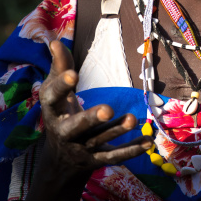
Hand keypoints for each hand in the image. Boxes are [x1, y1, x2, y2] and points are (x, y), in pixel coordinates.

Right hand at [39, 40, 151, 176]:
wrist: (60, 158)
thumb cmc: (60, 112)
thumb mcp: (55, 91)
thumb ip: (59, 66)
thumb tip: (54, 41)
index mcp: (53, 110)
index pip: (53, 97)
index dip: (62, 86)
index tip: (73, 74)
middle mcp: (65, 131)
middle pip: (76, 126)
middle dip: (91, 119)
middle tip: (108, 109)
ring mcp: (81, 147)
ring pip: (99, 140)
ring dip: (116, 131)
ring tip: (132, 119)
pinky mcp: (96, 159)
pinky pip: (114, 156)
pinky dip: (131, 150)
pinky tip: (147, 142)